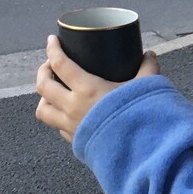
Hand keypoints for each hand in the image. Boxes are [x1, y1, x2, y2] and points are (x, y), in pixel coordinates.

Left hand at [35, 35, 160, 143]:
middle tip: (50, 64)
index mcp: (87, 89)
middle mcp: (72, 107)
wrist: (136, 153)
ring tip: (52, 91)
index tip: (51, 40)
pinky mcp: (75, 141)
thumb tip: (150, 54)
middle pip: (42, 86)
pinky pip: (57, 126)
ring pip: (42, 110)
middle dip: (43, 71)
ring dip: (43, 98)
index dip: (52, 50)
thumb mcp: (145, 88)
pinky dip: (57, 116)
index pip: (60, 65)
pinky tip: (68, 112)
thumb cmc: (138, 117)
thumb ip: (147, 69)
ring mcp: (70, 127)